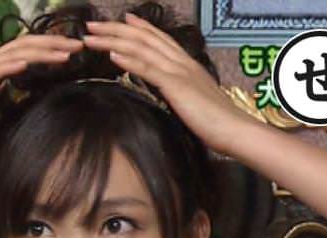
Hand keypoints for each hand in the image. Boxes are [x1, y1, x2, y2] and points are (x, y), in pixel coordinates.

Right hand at [0, 34, 83, 161]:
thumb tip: (12, 91)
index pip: (25, 52)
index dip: (49, 48)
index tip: (73, 52)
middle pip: (24, 46)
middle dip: (54, 43)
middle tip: (79, 45)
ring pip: (15, 54)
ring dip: (43, 51)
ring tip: (67, 52)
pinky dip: (15, 65)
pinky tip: (32, 63)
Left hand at [82, 13, 253, 155]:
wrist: (234, 128)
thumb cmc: (217, 122)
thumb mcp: (196, 102)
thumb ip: (182, 93)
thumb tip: (172, 94)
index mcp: (188, 65)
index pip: (161, 39)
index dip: (140, 27)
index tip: (123, 20)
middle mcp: (182, 62)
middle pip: (145, 38)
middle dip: (116, 30)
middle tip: (93, 26)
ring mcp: (179, 72)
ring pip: (141, 49)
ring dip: (113, 40)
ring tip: (92, 37)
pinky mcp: (176, 86)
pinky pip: (148, 69)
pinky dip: (128, 59)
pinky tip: (112, 54)